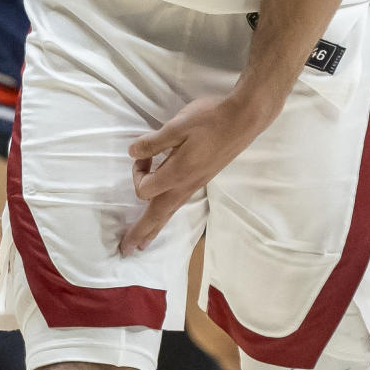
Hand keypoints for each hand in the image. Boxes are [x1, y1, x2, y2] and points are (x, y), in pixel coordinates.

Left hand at [120, 95, 264, 255]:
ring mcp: (196, 184)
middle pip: (158, 216)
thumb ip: (153, 142)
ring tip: (143, 241)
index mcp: (177, 174)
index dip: (137, 172)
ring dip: (153, 227)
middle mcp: (186, 185)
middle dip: (141, 233)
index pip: (144, 189)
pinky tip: (165, 211)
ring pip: (170, 212)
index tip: (143, 152)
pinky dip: (166, 214)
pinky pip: (179, 203)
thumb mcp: (178, 125)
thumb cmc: (210, 119)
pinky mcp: (203, 179)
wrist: (244, 119)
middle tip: (126, 250)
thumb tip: (132, 153)